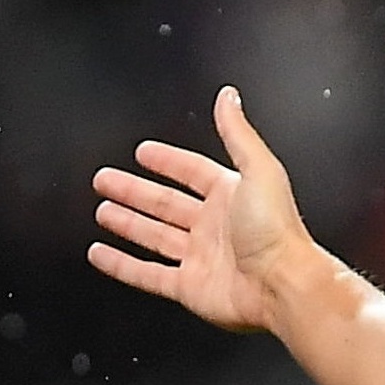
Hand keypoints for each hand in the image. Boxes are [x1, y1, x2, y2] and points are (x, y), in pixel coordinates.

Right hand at [89, 87, 318, 333]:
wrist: (282, 285)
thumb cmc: (277, 231)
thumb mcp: (258, 169)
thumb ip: (238, 133)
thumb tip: (229, 98)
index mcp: (231, 196)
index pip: (192, 172)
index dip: (167, 161)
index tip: (143, 153)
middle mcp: (214, 226)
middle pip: (165, 203)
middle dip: (134, 191)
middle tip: (107, 180)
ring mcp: (200, 257)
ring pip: (154, 236)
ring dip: (127, 223)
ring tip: (103, 211)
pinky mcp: (188, 287)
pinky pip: (147, 275)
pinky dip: (121, 265)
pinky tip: (102, 254)